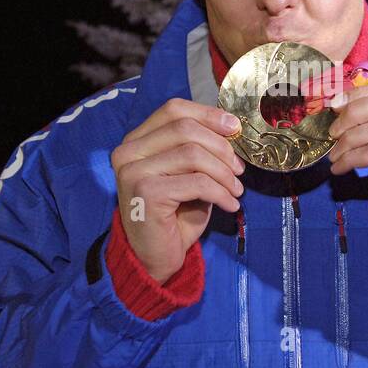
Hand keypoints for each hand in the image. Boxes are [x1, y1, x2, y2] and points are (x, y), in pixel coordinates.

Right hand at [110, 98, 245, 280]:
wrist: (154, 258)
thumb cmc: (174, 216)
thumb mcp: (188, 175)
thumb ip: (200, 149)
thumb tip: (231, 127)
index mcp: (136, 141)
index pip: (173, 109)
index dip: (208, 114)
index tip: (235, 128)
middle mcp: (128, 152)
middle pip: (185, 128)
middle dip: (221, 147)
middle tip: (239, 169)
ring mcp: (133, 171)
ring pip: (193, 154)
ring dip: (223, 173)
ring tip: (236, 190)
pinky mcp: (145, 193)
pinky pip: (197, 182)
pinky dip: (221, 193)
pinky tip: (230, 205)